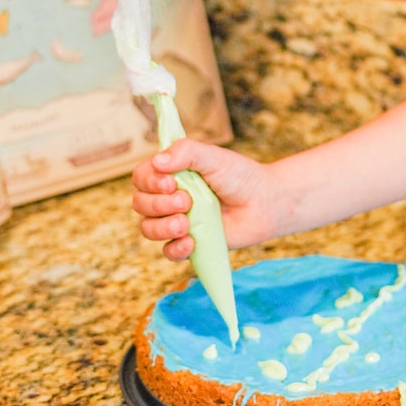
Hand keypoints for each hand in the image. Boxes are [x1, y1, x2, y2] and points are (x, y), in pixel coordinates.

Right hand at [130, 139, 274, 260]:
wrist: (264, 202)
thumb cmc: (239, 176)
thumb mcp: (213, 157)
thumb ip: (186, 152)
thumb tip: (157, 161)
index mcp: (170, 175)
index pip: (141, 178)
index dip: (149, 182)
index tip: (171, 182)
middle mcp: (169, 198)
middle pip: (140, 204)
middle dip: (159, 204)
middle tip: (187, 201)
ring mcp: (177, 221)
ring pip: (148, 229)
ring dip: (162, 227)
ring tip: (186, 223)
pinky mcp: (190, 243)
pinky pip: (168, 252)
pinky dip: (175, 249)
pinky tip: (190, 242)